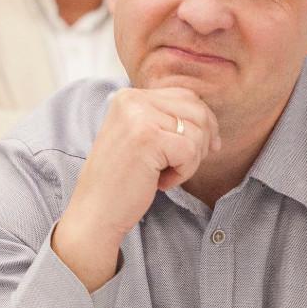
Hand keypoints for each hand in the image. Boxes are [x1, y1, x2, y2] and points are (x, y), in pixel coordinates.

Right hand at [52, 88, 217, 290]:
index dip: (203, 123)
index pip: (186, 96)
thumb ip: (166, 120)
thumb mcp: (141, 137)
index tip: (204, 149)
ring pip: (197, 131)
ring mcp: (139, 117)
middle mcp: (132, 99)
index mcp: (129, 96)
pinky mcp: (148, 138)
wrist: (95, 212)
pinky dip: (183, 172)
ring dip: (190, 161)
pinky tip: (160, 183)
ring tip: (163, 175)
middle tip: (180, 167)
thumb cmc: (122, 180)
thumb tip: (211, 122)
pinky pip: (190, 151)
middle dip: (201, 142)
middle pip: (197, 110)